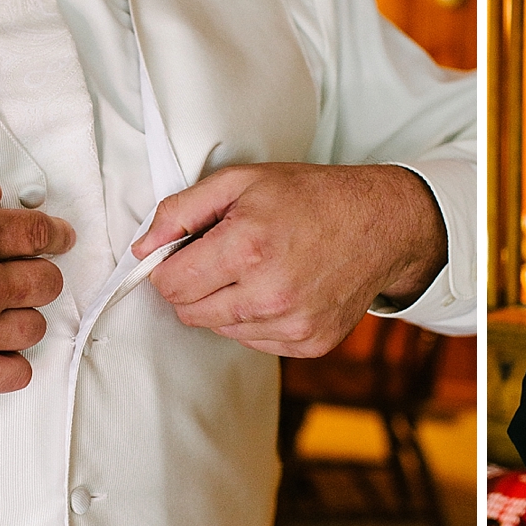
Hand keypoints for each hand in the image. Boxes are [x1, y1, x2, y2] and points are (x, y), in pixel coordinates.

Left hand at [131, 163, 445, 356]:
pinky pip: (255, 342)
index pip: (170, 284)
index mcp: (247, 248)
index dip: (168, 267)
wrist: (381, 224)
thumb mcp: (242, 181)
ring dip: (225, 304)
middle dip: (194, 286)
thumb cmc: (312, 197)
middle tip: (222, 257)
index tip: (185, 253)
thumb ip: (181, 210)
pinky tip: (278, 289)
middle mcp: (270, 294)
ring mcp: (293, 324)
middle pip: (189, 313)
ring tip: (257, 269)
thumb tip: (143, 248)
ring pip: (220, 330)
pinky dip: (255, 319)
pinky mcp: (309, 343)